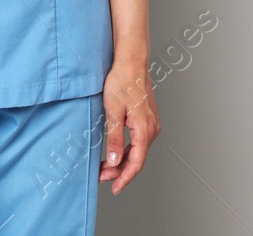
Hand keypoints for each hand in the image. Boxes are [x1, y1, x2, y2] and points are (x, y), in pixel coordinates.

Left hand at [99, 62, 159, 193]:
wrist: (131, 63)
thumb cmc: (121, 83)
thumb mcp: (113, 112)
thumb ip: (114, 138)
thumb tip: (113, 160)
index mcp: (145, 130)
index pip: (136, 163)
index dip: (124, 178)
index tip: (113, 188)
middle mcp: (152, 129)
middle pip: (137, 159)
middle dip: (119, 171)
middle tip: (100, 176)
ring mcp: (152, 124)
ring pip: (138, 151)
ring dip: (122, 160)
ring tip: (105, 166)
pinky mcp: (148, 119)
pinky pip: (139, 141)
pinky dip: (127, 149)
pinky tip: (116, 151)